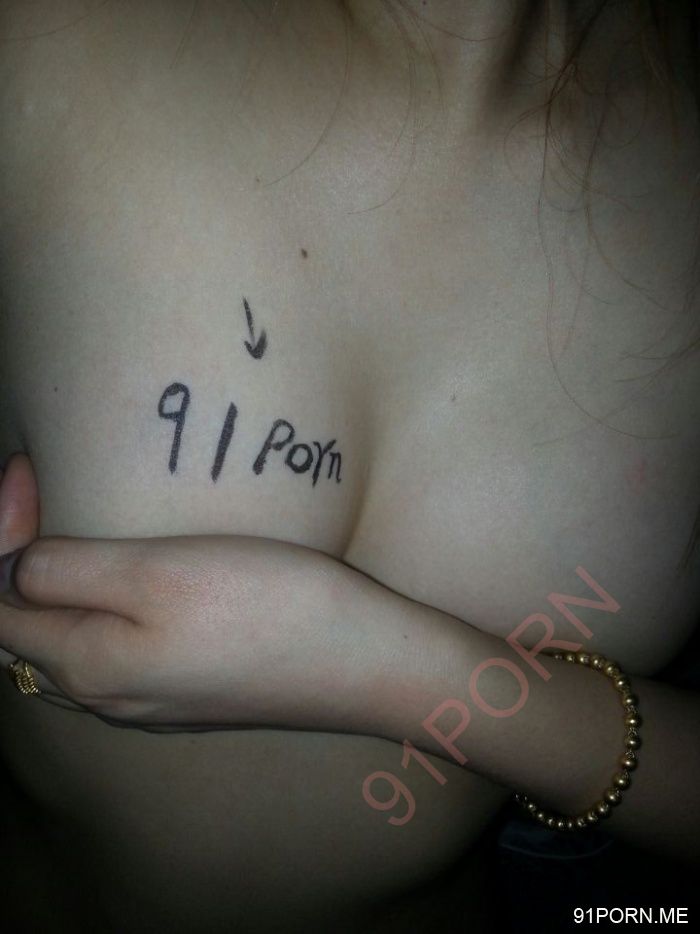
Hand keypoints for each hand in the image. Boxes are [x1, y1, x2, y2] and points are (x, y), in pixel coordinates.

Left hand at [0, 455, 367, 731]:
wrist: (361, 661)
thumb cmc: (264, 605)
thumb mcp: (155, 575)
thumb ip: (66, 574)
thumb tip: (10, 574)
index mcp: (87, 664)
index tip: (25, 472)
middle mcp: (108, 694)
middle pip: (28, 631)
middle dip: (18, 560)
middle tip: (39, 493)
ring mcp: (151, 700)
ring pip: (71, 646)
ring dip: (58, 589)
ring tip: (73, 534)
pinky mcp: (190, 692)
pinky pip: (114, 655)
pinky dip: (97, 613)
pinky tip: (131, 588)